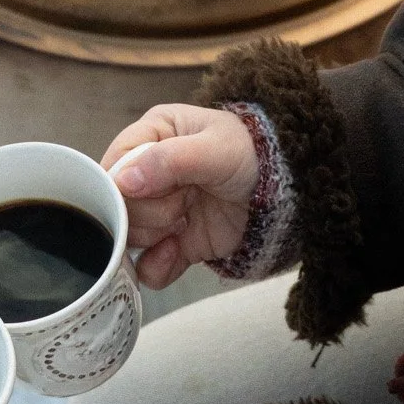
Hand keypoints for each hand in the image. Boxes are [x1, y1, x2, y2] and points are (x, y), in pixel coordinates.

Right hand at [103, 104, 260, 290]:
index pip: (113, 165)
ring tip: (185, 222)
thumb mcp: (214, 148)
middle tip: (183, 203)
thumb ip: (167, 161)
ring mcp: (162, 210)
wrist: (291, 194)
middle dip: (149, 211)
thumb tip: (122, 181)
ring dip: (154, 236)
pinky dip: (158, 266)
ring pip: (129, 236)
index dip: (123, 186)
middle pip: (119, 206)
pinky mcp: (176, 242)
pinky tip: (178, 252)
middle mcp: (151, 174)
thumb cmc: (256, 155)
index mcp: (153, 136)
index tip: (150, 191)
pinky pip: (148, 265)